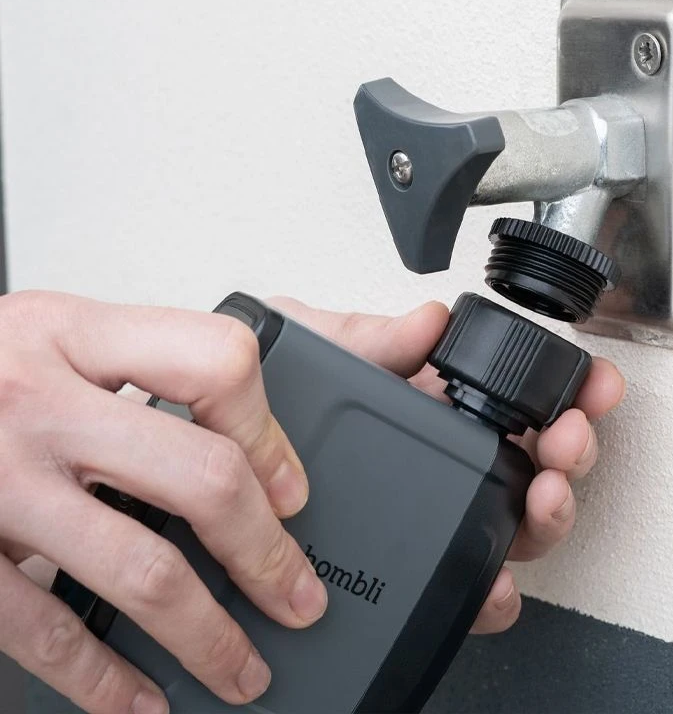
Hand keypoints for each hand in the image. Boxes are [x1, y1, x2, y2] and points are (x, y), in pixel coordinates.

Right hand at [0, 291, 327, 713]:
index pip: (215, 362)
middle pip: (199, 476)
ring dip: (208, 636)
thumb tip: (243, 429)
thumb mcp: (52, 337)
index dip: (269, 431)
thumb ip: (136, 367)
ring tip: (243, 668)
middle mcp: (36, 400)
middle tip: (295, 594)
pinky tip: (141, 699)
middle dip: (264, 553)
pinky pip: (48, 630)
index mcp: (73, 335)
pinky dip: (105, 680)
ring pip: (140, 570)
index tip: (290, 488)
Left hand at [270, 297, 624, 636]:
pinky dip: (493, 592)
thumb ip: (373, 338)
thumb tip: (428, 321)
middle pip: (534, 467)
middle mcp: (442, 463)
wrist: (204, 445)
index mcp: (431, 406)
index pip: (516, 401)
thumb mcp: (318, 351)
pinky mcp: (406, 570)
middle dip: (572, 452)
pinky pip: (463, 587)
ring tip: (547, 494)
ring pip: (515, 528)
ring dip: (550, 514)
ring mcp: (430, 517)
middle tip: (570, 438)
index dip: (564, 392)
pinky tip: (493, 582)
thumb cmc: (259, 396)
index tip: (592, 384)